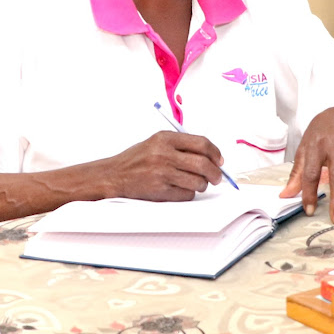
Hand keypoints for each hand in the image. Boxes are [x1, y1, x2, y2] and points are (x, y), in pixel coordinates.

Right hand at [106, 130, 223, 200]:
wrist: (114, 174)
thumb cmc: (137, 159)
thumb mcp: (157, 142)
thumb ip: (181, 145)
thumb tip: (210, 155)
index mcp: (165, 138)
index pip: (201, 143)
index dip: (215, 153)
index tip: (219, 160)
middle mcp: (164, 154)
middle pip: (203, 164)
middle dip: (215, 173)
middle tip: (217, 177)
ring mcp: (161, 173)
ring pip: (197, 181)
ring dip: (202, 184)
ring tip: (197, 183)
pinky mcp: (159, 190)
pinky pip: (186, 194)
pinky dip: (188, 193)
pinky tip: (181, 188)